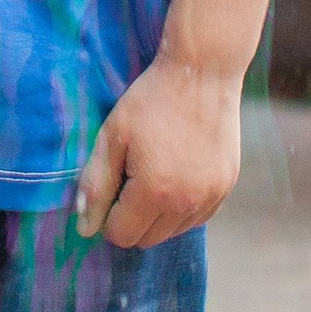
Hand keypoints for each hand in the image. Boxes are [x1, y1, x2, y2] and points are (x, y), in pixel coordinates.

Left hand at [74, 52, 241, 246]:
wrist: (203, 72)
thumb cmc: (151, 99)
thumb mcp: (113, 135)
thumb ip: (96, 184)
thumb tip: (84, 228)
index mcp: (154, 191)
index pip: (122, 235)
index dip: (108, 215)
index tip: (111, 185)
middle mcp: (187, 203)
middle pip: (148, 239)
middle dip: (132, 218)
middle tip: (131, 176)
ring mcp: (211, 197)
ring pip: (173, 231)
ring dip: (158, 214)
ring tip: (155, 171)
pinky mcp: (226, 187)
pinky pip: (197, 217)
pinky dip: (183, 206)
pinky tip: (178, 173)